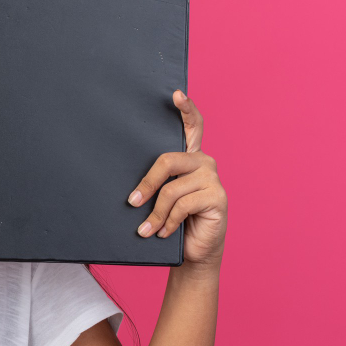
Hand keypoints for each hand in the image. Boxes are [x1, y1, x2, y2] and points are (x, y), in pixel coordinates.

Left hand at [127, 90, 227, 268]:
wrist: (193, 251)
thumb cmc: (171, 221)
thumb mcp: (160, 198)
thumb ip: (154, 183)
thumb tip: (128, 185)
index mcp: (189, 157)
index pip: (192, 126)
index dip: (185, 109)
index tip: (176, 94)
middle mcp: (203, 162)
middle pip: (167, 160)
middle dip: (146, 184)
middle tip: (131, 202)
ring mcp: (212, 178)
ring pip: (171, 189)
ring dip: (155, 214)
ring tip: (146, 230)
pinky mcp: (217, 197)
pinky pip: (182, 205)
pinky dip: (168, 222)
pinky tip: (163, 232)